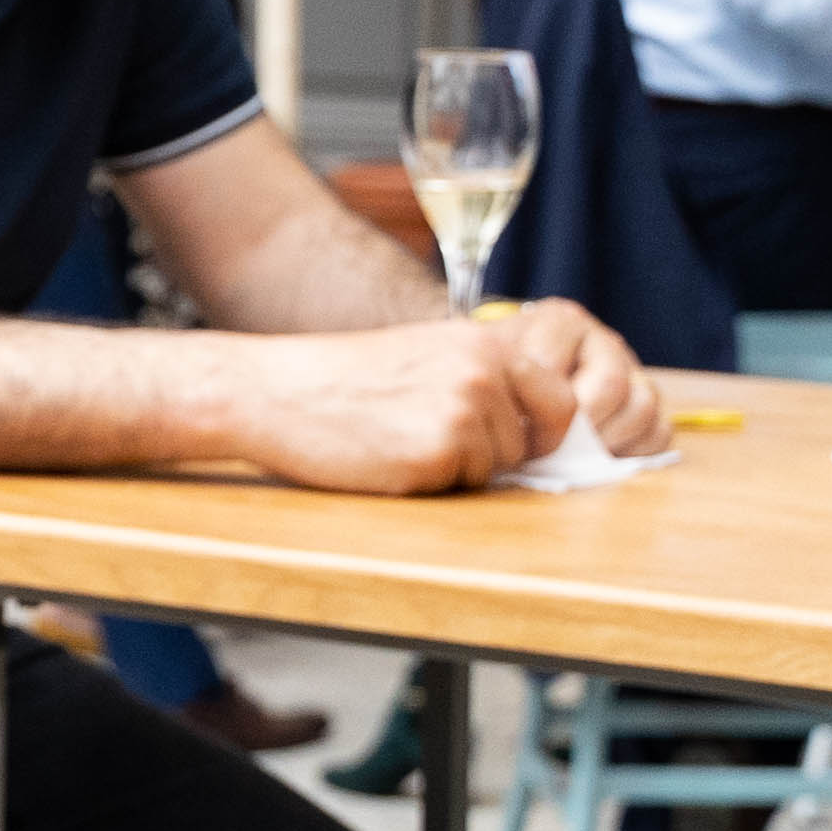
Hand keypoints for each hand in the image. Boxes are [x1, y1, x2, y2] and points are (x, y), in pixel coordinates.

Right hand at [225, 321, 567, 491]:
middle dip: (489, 452)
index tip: (517, 443)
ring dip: (456, 467)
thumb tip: (532, 424)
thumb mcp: (423, 354)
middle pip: (526, 442)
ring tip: (398, 439)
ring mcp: (463, 414)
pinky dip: (428, 480)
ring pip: (494, 467)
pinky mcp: (437, 454)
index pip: (560, 400)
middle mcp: (483, 375)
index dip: (543, 431)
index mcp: (484, 344)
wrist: (271, 391)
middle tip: (425, 435)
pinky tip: (386, 455)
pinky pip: (460, 486)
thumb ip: (480, 375)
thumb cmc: (340, 379)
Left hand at [488, 293, 669, 458]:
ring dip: (607, 441)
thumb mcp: (488, 367)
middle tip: (552, 451)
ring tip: (575, 456)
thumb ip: (503, 384)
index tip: (517, 433)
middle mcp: (603, 339)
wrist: (510, 374)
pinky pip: (659, 430)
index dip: (536, 408)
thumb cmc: (496, 374)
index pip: (558, 368)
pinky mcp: (647, 400)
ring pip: (642, 407)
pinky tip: (600, 457)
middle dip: (579, 427)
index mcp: (560, 322)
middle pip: (611, 386)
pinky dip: (633, 451)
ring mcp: (632, 369)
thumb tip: (524, 428)